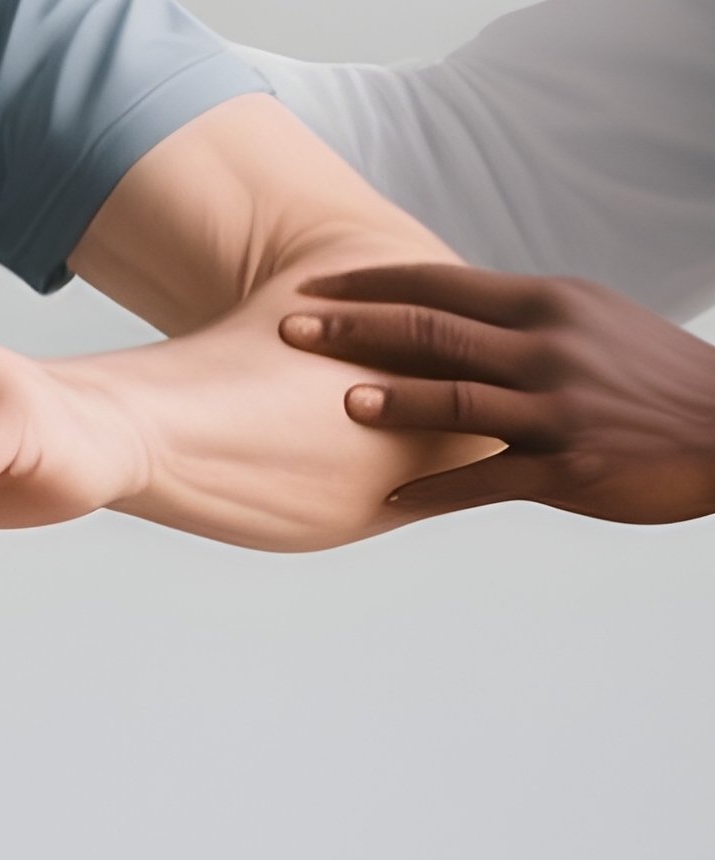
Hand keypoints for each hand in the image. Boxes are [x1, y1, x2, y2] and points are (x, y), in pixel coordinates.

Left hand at [278, 265, 714, 523]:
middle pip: (433, 332)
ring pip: (456, 400)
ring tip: (336, 404)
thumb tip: (441, 317)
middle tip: (289, 330)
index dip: (370, 286)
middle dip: (354, 329)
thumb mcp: (584, 327)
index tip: (312, 288)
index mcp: (546, 305)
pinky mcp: (567, 469)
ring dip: (391, 402)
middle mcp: (547, 347)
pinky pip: (485, 480)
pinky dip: (431, 490)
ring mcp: (556, 408)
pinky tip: (384, 500)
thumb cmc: (644, 380)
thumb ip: (514, 322)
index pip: (439, 285)